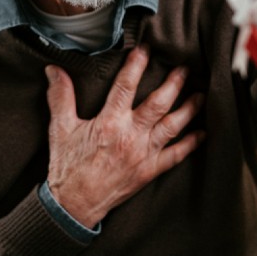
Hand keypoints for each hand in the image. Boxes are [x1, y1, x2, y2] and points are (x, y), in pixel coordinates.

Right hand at [45, 45, 204, 227]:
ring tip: (201, 95)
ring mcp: (143, 153)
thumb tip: (53, 70)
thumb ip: (60, 97)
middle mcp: (130, 135)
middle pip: (158, 104)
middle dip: (174, 84)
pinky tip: (203, 133)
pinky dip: (191, 144)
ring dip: (189, 109)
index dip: (136, 66)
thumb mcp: (60, 129)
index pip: (126, 87)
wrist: (74, 205)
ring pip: (172, 126)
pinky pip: (176, 156)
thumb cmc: (68, 166)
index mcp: (109, 122)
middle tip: (185, 68)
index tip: (146, 49)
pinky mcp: (150, 170)